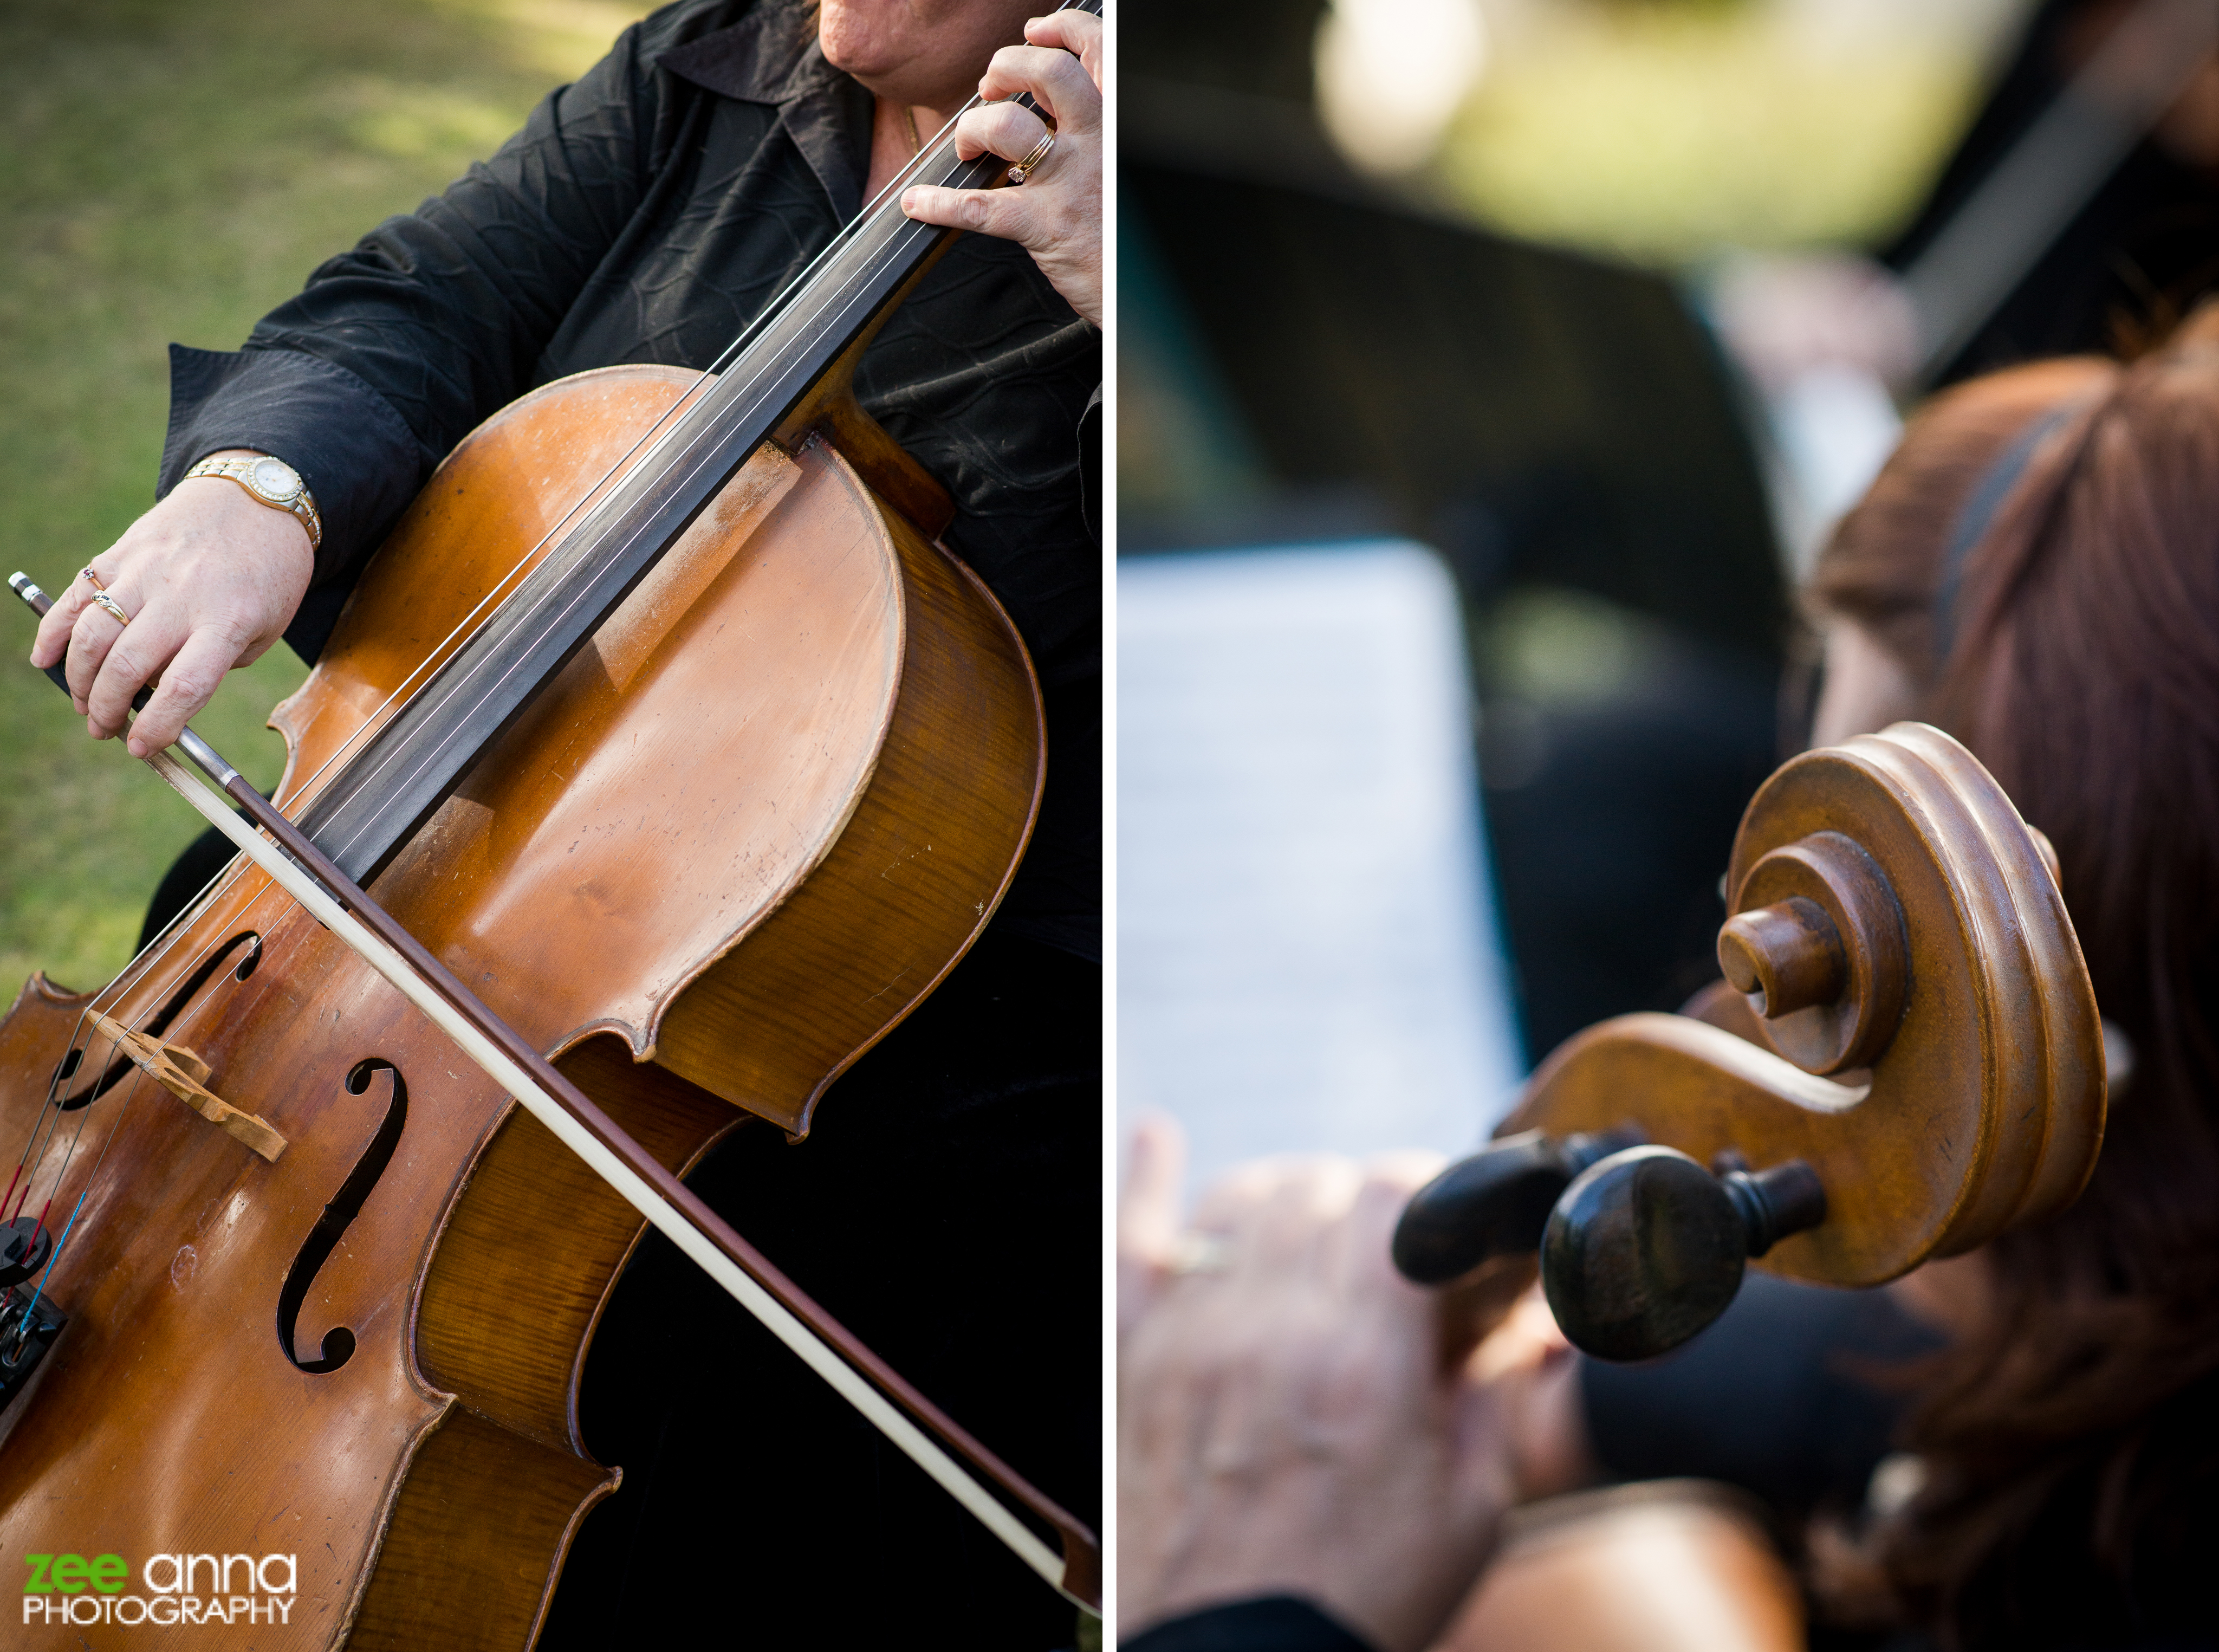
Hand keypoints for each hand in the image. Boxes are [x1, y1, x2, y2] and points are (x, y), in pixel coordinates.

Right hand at [30, 451, 312, 756]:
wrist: (256, 500)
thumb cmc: (266, 576)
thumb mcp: (263, 628)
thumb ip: (214, 663)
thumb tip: (155, 699)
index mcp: (228, 621)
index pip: (184, 687)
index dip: (157, 726)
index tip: (141, 748)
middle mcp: (182, 595)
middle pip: (127, 665)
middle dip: (108, 709)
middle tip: (104, 729)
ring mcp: (146, 571)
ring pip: (92, 633)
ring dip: (79, 678)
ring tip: (85, 703)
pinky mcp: (122, 552)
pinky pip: (77, 596)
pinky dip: (53, 631)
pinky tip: (44, 659)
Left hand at [901, 10, 1100, 326]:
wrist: (1143, 296)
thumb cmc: (1128, 237)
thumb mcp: (1121, 167)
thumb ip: (1091, 131)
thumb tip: (1046, 106)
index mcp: (1116, 125)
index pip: (1097, 49)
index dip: (1061, 30)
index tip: (1035, 31)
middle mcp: (1098, 144)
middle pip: (1047, 72)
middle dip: (1006, 67)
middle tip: (991, 88)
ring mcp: (1070, 183)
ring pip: (1007, 127)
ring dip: (972, 130)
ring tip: (967, 148)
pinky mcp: (1044, 226)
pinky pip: (979, 208)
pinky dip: (938, 204)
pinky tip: (918, 205)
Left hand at [1118, 1131, 1519, 1651]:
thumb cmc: (1355, 1600)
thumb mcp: (1471, 1512)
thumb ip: (1508, 1402)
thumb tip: (1542, 1326)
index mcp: (1361, 1366)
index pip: (1393, 1197)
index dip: (1430, 1190)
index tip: (1447, 1222)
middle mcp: (1266, 1333)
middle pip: (1318, 1185)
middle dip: (1368, 1200)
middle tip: (1391, 1249)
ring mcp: (1187, 1339)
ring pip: (1237, 1198)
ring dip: (1287, 1196)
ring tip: (1316, 1232)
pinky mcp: (1131, 1360)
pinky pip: (1130, 1237)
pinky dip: (1146, 1180)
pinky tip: (1161, 1138)